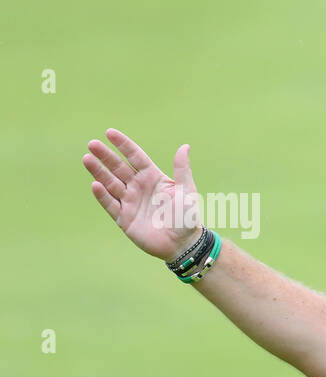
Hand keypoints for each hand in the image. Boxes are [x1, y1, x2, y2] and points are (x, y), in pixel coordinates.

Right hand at [83, 128, 203, 260]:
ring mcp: (130, 202)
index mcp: (153, 177)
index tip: (109, 132)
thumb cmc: (188, 216)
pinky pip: (111, 204)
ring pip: (111, 184)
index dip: (123, 145)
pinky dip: (103, 195)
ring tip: (87, 158)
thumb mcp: (187, 191)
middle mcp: (139, 187)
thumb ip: (182, 170)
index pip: (135, 157)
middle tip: (92, 144)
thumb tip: (185, 146)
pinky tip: (95, 184)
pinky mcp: (124, 218)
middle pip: (119, 168)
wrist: (183, 244)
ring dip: (99, 172)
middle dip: (106, 156)